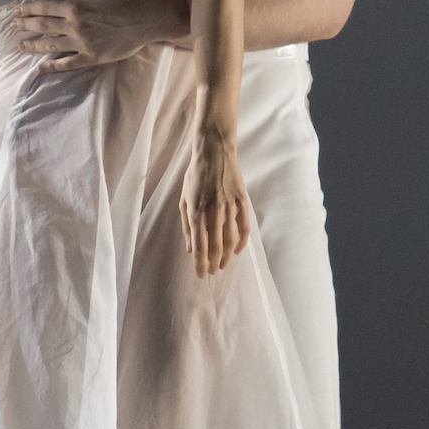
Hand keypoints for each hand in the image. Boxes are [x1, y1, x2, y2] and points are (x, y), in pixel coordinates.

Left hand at [11, 0, 189, 70]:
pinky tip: (41, 68)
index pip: (44, 7)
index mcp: (75, 6)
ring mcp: (83, 44)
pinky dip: (53, 67)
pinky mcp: (93, 57)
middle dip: (26, 25)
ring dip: (34, 45)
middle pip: (43, 26)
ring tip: (21, 45)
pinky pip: (68, 64)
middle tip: (12, 26)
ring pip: (51, 45)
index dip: (28, 9)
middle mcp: (75, 26)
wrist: (151, 17)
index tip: (17, 11)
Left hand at [181, 129, 249, 277]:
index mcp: (196, 211)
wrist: (214, 153)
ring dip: (226, 256)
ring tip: (222, 265)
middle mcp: (214, 211)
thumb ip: (187, 226)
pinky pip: (244, 227)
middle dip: (213, 263)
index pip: (199, 246)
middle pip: (215, 247)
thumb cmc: (195, 177)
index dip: (200, 264)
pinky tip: (236, 251)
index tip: (201, 275)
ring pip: (230, 240)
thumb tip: (189, 249)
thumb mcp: (184, 200)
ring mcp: (230, 206)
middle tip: (212, 271)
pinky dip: (241, 242)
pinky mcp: (241, 201)